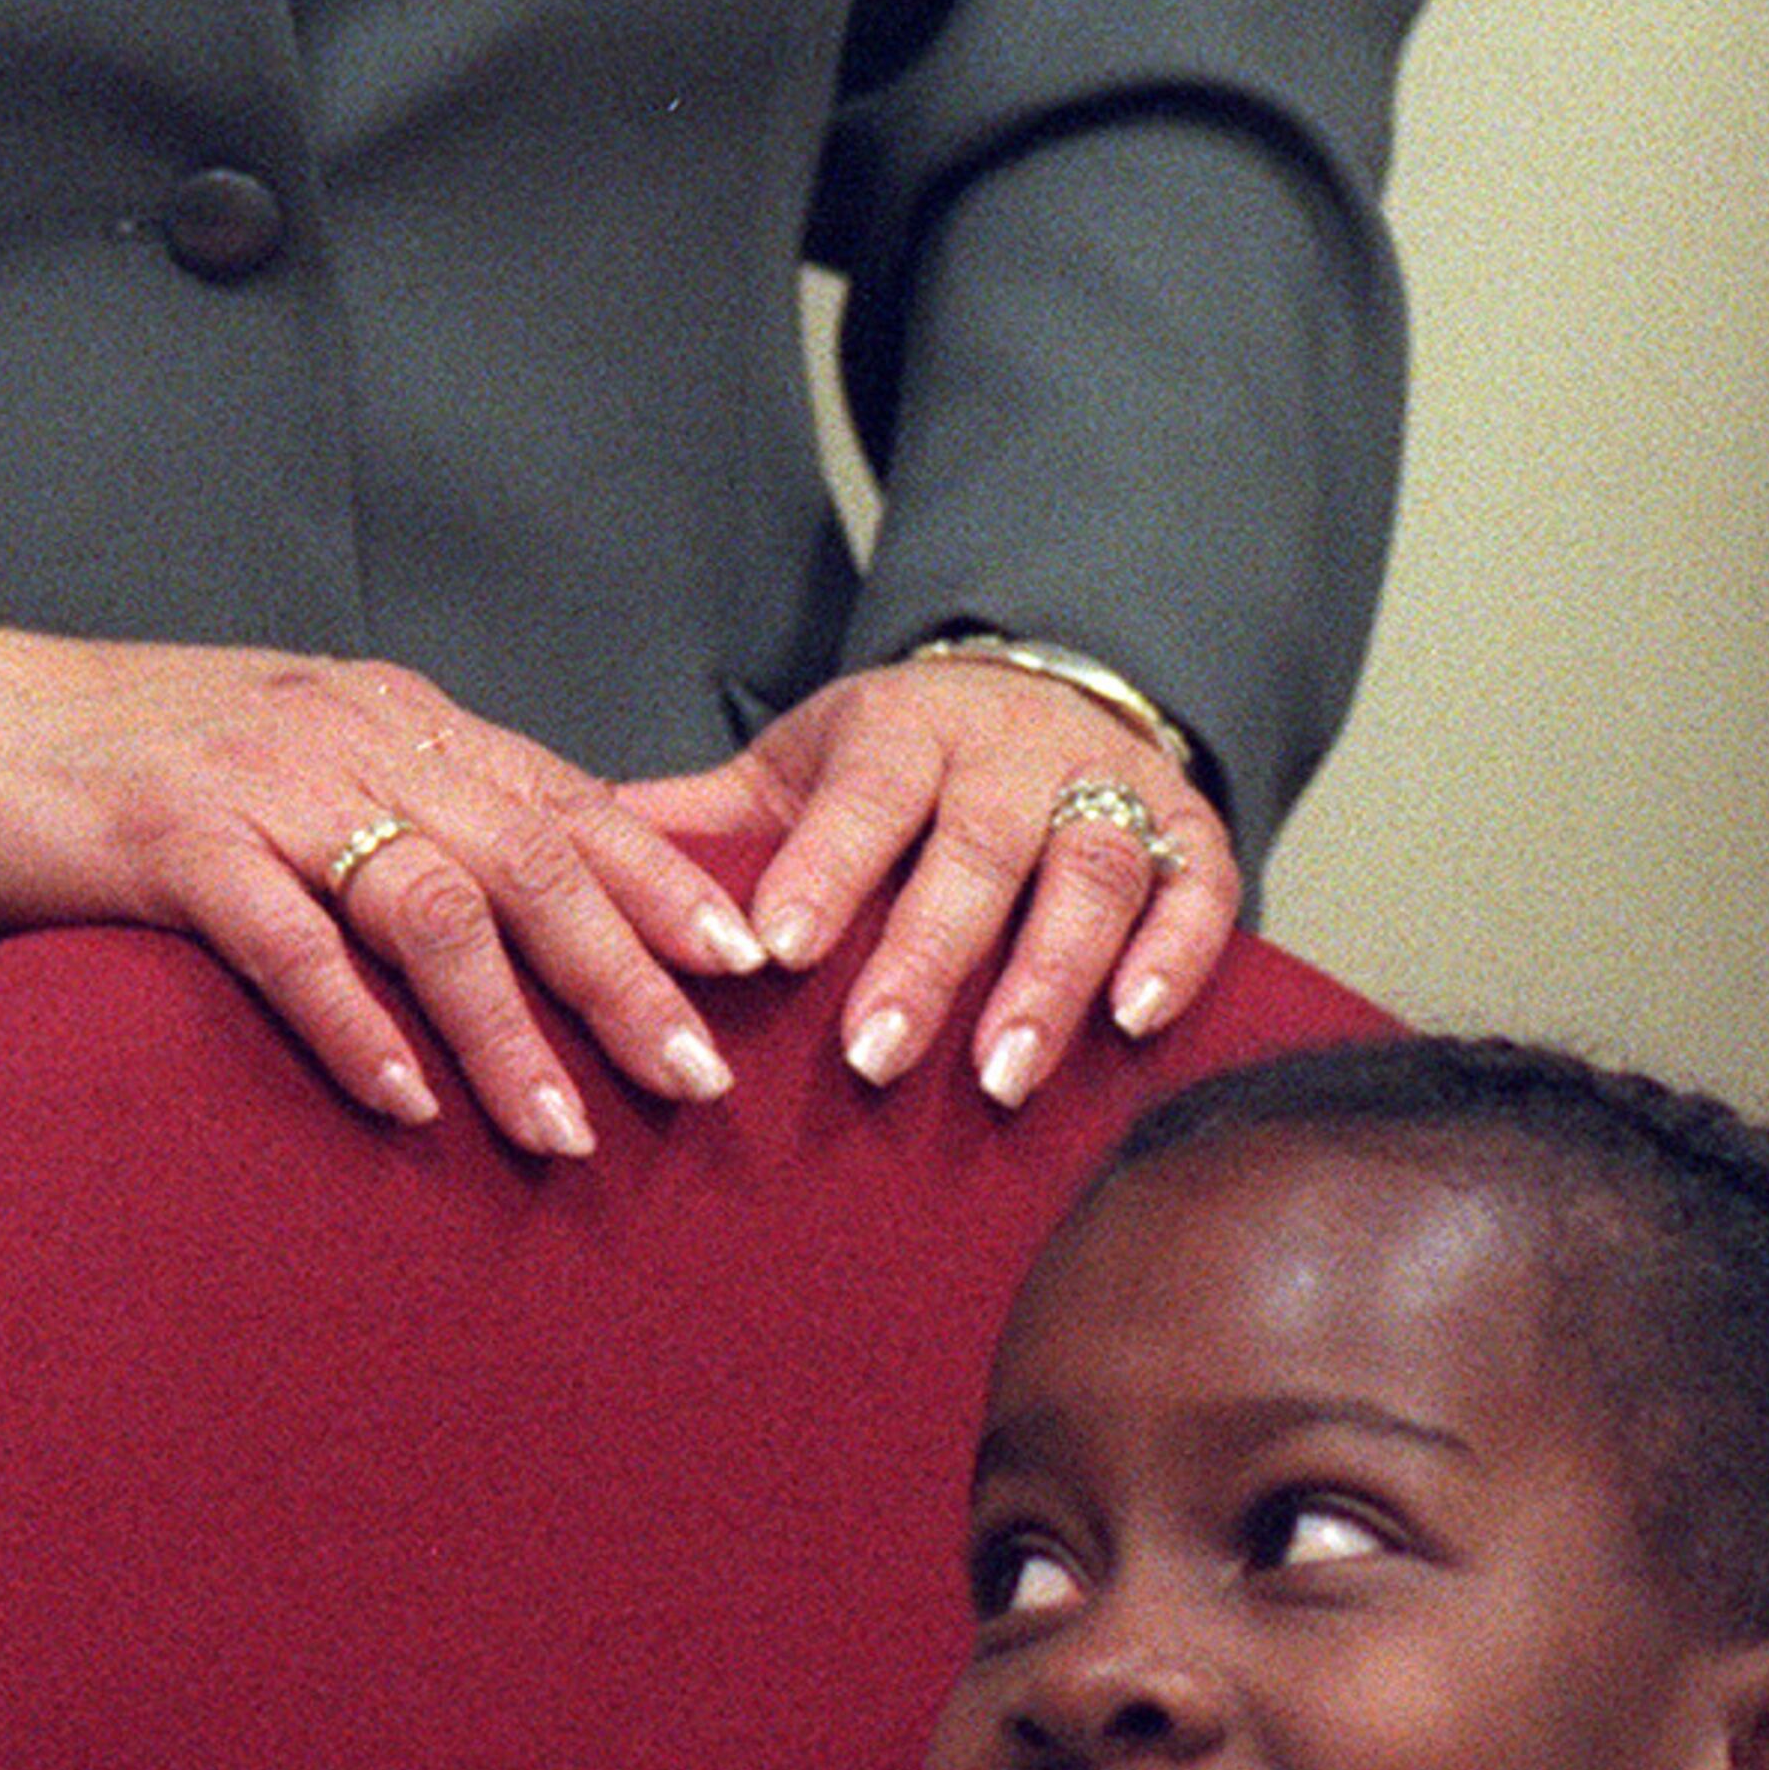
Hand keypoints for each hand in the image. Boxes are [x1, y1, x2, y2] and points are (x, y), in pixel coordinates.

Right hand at [0, 599, 770, 1160]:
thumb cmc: (132, 753)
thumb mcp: (297, 751)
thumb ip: (404, 802)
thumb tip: (527, 890)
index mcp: (394, 715)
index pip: (562, 799)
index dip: (662, 882)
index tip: (749, 962)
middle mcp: (351, 737)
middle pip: (531, 859)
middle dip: (628, 975)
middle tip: (701, 1077)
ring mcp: (265, 786)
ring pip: (433, 909)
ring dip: (511, 1031)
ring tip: (567, 1131)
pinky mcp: (176, 845)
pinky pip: (292, 945)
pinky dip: (359, 1028)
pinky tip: (408, 1104)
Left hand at [622, 649, 1236, 1103]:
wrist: (1045, 693)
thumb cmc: (898, 761)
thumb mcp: (800, 765)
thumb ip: (703, 819)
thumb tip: (567, 856)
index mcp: (904, 729)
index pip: (864, 796)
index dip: (827, 869)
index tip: (781, 952)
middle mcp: (1013, 752)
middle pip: (976, 849)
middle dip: (928, 955)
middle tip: (874, 1056)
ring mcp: (1110, 789)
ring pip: (1089, 874)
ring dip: (1048, 977)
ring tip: (998, 1076)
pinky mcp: (1194, 832)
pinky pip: (1201, 892)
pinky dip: (1173, 956)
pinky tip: (1132, 1028)